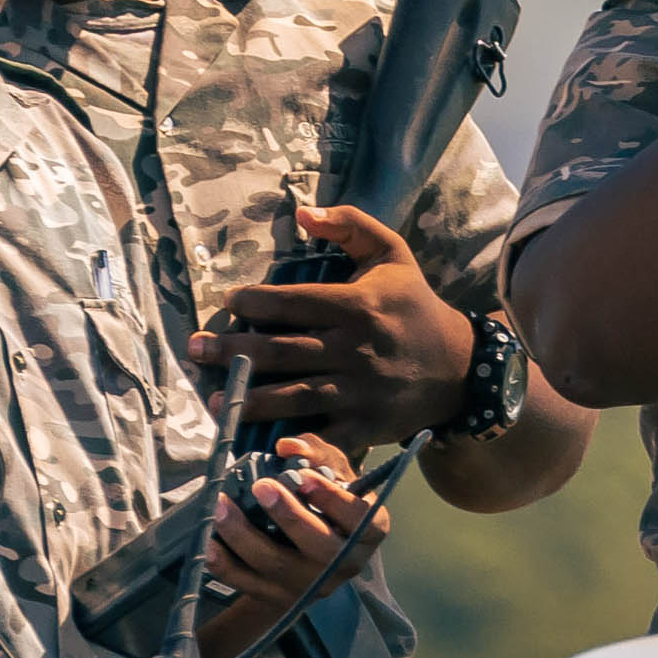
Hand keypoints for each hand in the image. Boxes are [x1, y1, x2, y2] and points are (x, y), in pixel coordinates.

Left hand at [202, 432, 390, 610]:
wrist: (312, 549)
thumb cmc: (326, 500)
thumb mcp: (333, 470)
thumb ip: (315, 452)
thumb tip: (288, 447)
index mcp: (369, 532)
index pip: (360, 519)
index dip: (333, 500)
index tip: (305, 478)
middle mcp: (346, 564)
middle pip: (319, 549)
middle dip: (288, 517)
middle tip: (262, 486)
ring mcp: (311, 586)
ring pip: (277, 566)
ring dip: (245, 536)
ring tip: (221, 505)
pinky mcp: (279, 597)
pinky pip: (247, 584)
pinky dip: (225, 565)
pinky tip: (208, 542)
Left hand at [208, 208, 480, 443]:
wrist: (462, 367)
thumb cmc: (415, 305)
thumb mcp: (392, 253)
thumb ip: (349, 224)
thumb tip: (300, 211)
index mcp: (356, 306)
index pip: (293, 303)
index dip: (254, 302)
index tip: (230, 301)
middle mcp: (354, 349)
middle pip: (282, 350)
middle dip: (233, 350)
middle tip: (196, 348)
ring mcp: (360, 391)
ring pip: (294, 395)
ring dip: (249, 398)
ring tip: (212, 398)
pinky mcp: (367, 425)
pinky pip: (327, 437)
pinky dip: (299, 444)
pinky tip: (266, 446)